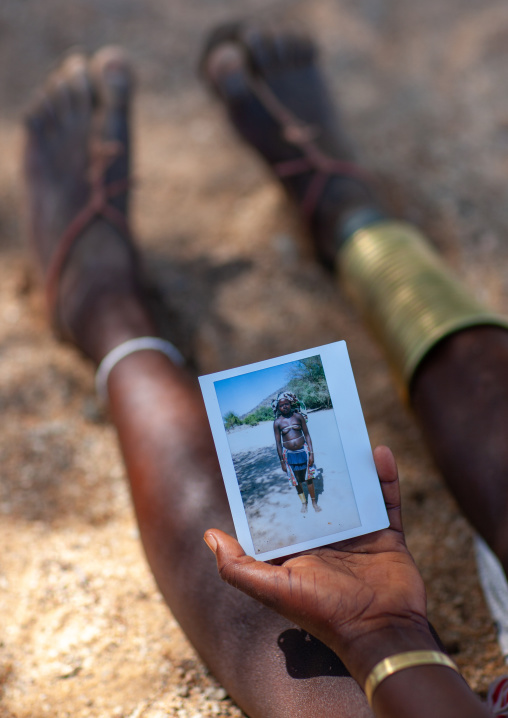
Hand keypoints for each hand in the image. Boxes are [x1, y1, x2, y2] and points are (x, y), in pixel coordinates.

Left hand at [205, 446, 433, 684]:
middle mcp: (327, 539)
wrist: (381, 632)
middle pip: (320, 493)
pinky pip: (386, 500)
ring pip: (354, 491)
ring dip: (352, 465)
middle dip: (316, 465)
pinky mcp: (386, 535)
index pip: (283, 510)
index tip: (270, 452)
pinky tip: (378, 452)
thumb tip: (209, 534)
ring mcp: (359, 535)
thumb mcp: (273, 589)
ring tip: (345, 434)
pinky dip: (384, 477)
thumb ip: (237, 566)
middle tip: (311, 429)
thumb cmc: (323, 612)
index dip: (277, 485)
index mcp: (298, 548)